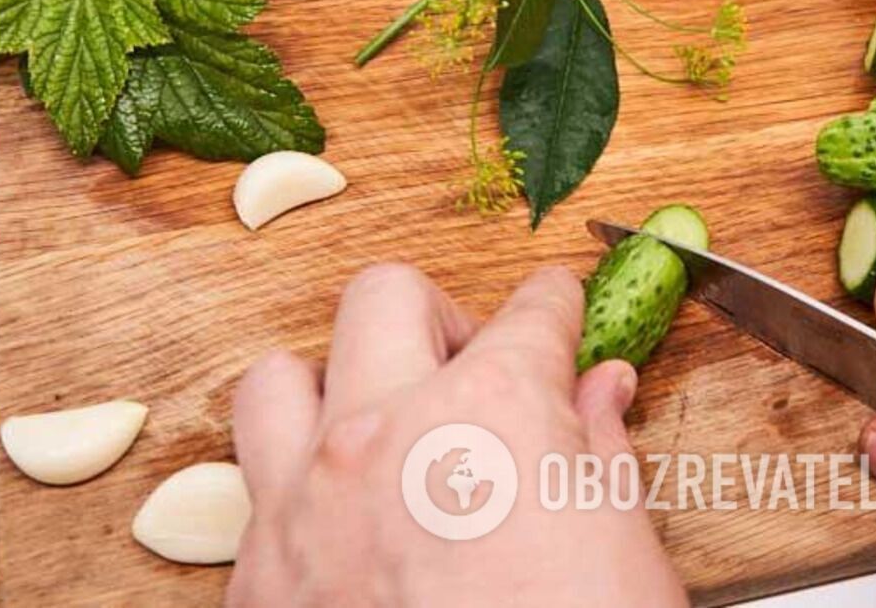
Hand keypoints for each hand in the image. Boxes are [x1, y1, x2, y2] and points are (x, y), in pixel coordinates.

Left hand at [227, 263, 684, 606]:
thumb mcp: (626, 555)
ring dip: (327, 391)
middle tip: (465, 368)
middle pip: (383, 300)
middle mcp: (379, 434)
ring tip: (372, 432)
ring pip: (278, 380)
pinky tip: (335, 532)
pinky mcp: (254, 575)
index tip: (551, 308)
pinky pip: (249, 492)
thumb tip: (596, 392)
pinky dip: (291, 496)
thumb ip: (595, 454)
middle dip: (432, 320)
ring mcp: (301, 501)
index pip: (526, 315)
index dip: (549, 306)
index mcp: (490, 415)